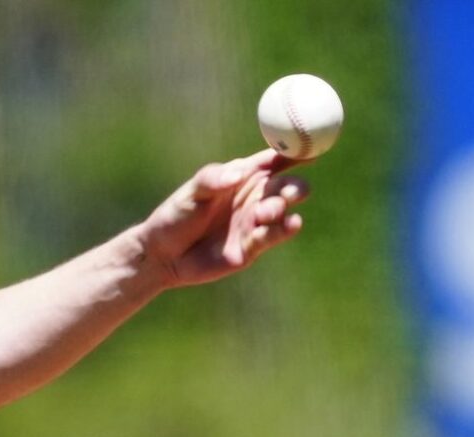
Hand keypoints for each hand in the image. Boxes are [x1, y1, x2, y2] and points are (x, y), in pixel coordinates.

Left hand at [136, 149, 309, 288]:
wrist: (162, 255)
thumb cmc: (175, 216)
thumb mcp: (190, 193)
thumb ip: (212, 180)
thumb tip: (238, 174)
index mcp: (243, 175)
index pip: (275, 159)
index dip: (295, 151)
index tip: (311, 145)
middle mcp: (255, 196)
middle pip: (287, 185)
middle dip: (294, 185)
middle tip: (287, 190)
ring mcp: (256, 221)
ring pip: (283, 210)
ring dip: (280, 208)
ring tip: (264, 213)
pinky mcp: (253, 246)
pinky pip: (275, 235)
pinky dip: (284, 229)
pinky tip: (291, 224)